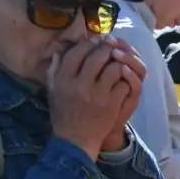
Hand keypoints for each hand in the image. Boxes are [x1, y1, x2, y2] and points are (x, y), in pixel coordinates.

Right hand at [48, 36, 144, 159]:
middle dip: (107, 47)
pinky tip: (124, 78)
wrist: (75, 140)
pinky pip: (122, 84)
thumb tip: (59, 50)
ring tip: (119, 61)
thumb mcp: (53, 90)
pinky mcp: (111, 104)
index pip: (77, 52)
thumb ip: (55, 70)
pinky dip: (126, 78)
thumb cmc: (64, 113)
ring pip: (113, 68)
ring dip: (119, 62)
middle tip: (112, 45)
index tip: (96, 39)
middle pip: (97, 56)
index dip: (89, 42)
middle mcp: (79, 85)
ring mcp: (97, 95)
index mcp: (63, 79)